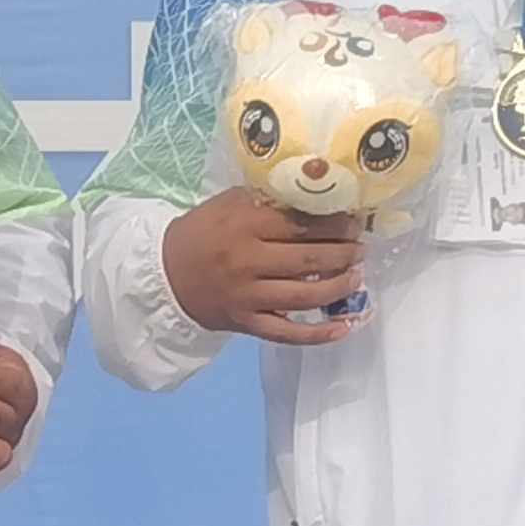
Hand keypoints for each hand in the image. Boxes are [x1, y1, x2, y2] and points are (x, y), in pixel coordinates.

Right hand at [164, 188, 366, 343]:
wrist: (164, 274)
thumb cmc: (203, 232)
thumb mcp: (229, 203)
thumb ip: (268, 199)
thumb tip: (314, 191)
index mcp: (244, 224)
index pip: (301, 222)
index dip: (335, 223)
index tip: (354, 222)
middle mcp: (248, 261)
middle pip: (309, 258)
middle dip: (344, 253)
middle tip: (359, 249)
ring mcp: (247, 296)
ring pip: (305, 295)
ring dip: (339, 287)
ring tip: (354, 277)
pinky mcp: (246, 323)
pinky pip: (288, 333)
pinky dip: (318, 334)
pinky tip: (343, 328)